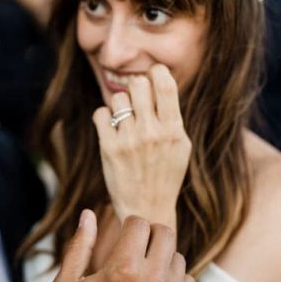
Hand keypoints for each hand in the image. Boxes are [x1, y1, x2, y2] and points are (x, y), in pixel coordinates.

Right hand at [52, 210, 195, 281]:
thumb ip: (79, 245)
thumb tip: (88, 213)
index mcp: (123, 269)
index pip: (139, 223)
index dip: (128, 226)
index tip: (122, 238)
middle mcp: (152, 281)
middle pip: (164, 232)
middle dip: (149, 235)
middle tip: (135, 249)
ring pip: (176, 256)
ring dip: (161, 258)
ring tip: (142, 275)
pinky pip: (188, 279)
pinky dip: (173, 280)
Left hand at [92, 64, 190, 228]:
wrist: (146, 209)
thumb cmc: (165, 175)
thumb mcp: (180, 147)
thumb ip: (172, 117)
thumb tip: (160, 82)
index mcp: (173, 130)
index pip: (165, 83)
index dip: (157, 72)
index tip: (153, 76)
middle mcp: (152, 133)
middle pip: (138, 83)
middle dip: (136, 87)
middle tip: (137, 101)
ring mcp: (128, 140)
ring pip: (118, 97)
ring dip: (120, 104)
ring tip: (124, 120)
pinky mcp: (108, 148)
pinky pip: (100, 113)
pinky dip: (104, 117)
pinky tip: (111, 128)